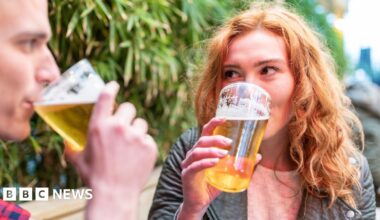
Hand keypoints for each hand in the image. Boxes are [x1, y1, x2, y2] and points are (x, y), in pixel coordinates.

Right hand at [65, 81, 156, 218]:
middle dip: (126, 115)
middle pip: (129, 107)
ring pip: (141, 123)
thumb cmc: (94, 177)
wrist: (114, 194)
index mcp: (99, 126)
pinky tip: (136, 157)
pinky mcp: (149, 145)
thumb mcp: (78, 160)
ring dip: (136, 130)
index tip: (115, 85)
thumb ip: (72, 147)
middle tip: (123, 127)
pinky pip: (148, 138)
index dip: (111, 87)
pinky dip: (144, 145)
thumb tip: (67, 143)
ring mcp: (136, 135)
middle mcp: (118, 127)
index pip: (106, 96)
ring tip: (130, 146)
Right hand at [178, 117, 261, 219]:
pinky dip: (205, 163)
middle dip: (216, 139)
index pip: (205, 132)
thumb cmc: (212, 185)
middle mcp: (193, 154)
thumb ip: (240, 163)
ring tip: (224, 154)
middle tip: (229, 142)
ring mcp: (188, 164)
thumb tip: (258, 156)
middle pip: (202, 140)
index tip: (225, 118)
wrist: (200, 203)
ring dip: (212, 150)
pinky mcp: (186, 174)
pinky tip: (215, 162)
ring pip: (197, 152)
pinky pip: (195, 166)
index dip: (213, 123)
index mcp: (202, 150)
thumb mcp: (227, 172)